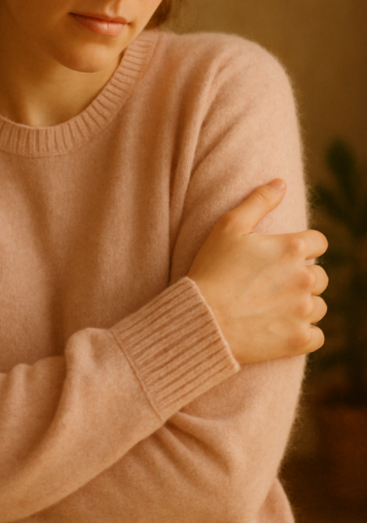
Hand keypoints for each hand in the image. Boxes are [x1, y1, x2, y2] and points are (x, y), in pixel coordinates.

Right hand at [188, 179, 327, 363]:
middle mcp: (305, 278)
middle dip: (302, 278)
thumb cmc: (211, 270)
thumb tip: (281, 182)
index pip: (319, 243)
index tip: (282, 258)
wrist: (201, 319)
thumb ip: (259, 201)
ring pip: (318, 306)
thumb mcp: (228, 227)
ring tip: (272, 307)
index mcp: (293, 248)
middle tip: (271, 285)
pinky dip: (303, 333)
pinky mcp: (299, 339)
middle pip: (321, 276)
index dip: (302, 248)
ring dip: (303, 306)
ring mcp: (303, 311)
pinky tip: (280, 328)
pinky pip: (316, 336)